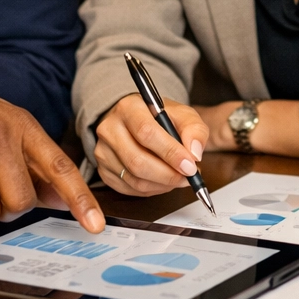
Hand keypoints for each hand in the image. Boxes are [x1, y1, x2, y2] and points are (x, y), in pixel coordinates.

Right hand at [94, 94, 208, 195]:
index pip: (146, 132)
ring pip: (134, 179)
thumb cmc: (160, 118)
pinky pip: (130, 189)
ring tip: (179, 178)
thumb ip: (194, 130)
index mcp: (129, 108)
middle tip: (188, 177)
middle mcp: (110, 128)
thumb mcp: (183, 115)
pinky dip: (152, 190)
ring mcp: (103, 151)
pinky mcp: (103, 170)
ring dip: (163, 185)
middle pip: (137, 161)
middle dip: (168, 175)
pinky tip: (163, 181)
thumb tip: (194, 153)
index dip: (170, 153)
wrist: (137, 121)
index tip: (190, 166)